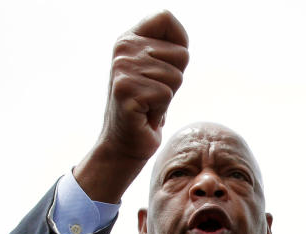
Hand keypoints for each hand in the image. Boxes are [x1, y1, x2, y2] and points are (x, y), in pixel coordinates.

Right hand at [75, 10, 190, 201]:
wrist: (124, 143)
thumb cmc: (147, 106)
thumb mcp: (158, 71)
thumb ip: (168, 50)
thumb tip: (182, 45)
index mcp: (129, 38)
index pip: (166, 17)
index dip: (180, 41)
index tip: (168, 65)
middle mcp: (123, 48)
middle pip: (181, 54)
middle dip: (175, 80)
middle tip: (153, 94)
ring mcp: (122, 68)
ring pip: (176, 77)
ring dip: (167, 98)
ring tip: (148, 104)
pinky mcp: (126, 89)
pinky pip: (165, 94)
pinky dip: (160, 110)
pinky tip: (145, 114)